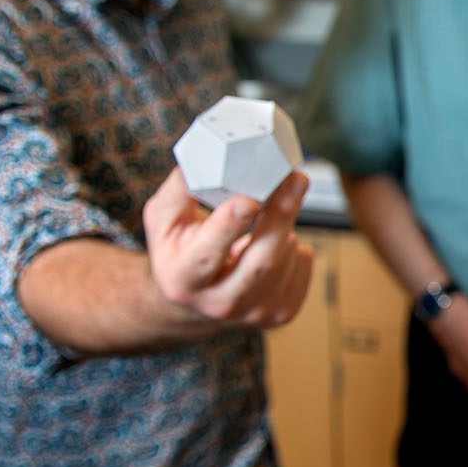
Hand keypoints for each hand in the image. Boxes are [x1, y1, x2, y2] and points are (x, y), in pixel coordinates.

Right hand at [144, 168, 314, 329]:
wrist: (197, 300)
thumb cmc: (180, 250)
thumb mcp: (164, 220)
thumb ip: (181, 187)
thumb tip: (206, 153)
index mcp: (182, 280)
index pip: (207, 255)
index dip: (228, 227)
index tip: (248, 200)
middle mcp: (218, 304)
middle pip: (261, 261)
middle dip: (281, 215)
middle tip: (295, 179)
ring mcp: (254, 313)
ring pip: (285, 256)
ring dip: (283, 225)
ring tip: (266, 217)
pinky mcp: (282, 312)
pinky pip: (302, 263)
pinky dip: (294, 243)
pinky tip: (272, 242)